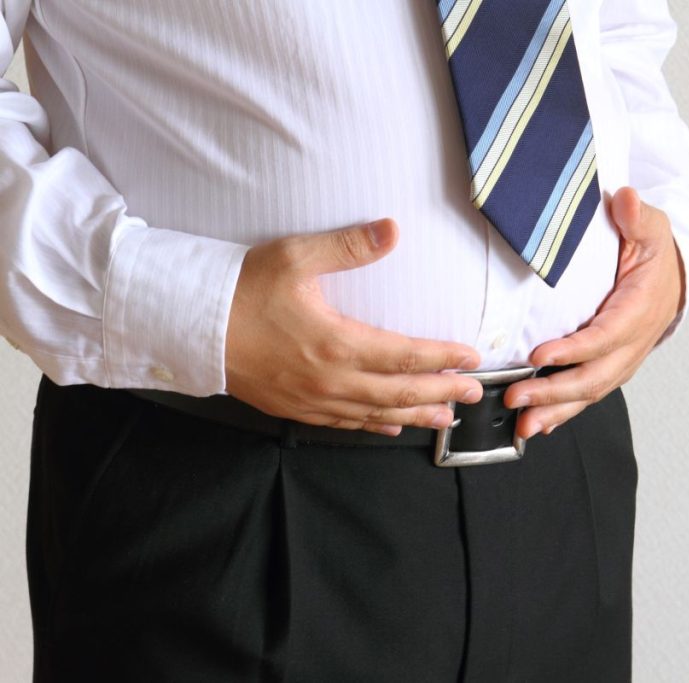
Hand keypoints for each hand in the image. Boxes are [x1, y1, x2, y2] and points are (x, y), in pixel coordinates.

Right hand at [225, 219, 483, 435]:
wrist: (188, 326)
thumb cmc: (242, 288)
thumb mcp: (296, 257)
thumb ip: (348, 246)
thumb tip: (393, 230)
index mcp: (337, 343)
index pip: (406, 356)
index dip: (443, 359)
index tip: (472, 357)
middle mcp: (330, 380)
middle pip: (399, 393)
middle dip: (442, 393)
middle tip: (475, 392)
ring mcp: (312, 400)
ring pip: (376, 414)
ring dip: (415, 415)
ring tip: (446, 418)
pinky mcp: (294, 408)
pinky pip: (344, 424)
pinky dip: (374, 426)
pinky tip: (390, 427)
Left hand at [504, 187, 685, 437]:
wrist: (672, 277)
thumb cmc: (655, 252)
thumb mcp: (650, 226)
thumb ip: (636, 216)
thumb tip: (625, 200)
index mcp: (641, 307)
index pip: (606, 335)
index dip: (575, 349)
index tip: (541, 355)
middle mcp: (634, 342)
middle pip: (595, 376)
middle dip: (555, 391)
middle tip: (517, 396)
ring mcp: (624, 360)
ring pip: (591, 392)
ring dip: (556, 411)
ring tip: (522, 424)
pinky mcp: (612, 368)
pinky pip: (589, 395)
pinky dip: (564, 413)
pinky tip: (538, 424)